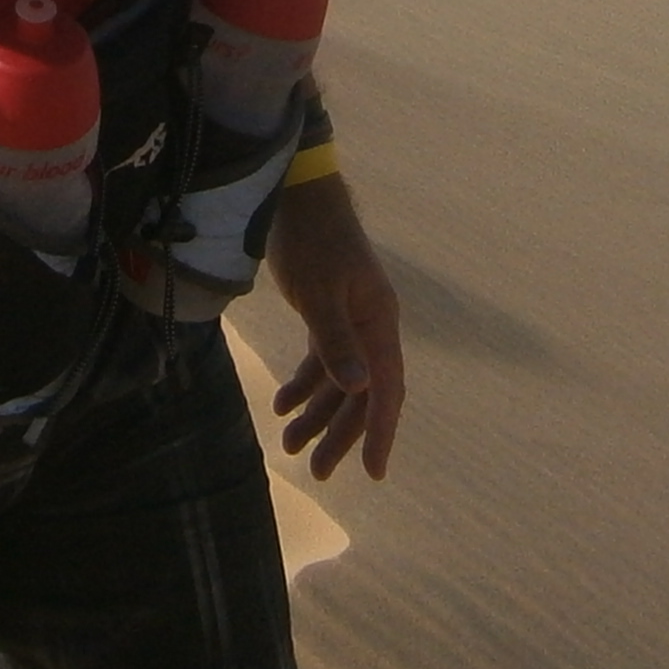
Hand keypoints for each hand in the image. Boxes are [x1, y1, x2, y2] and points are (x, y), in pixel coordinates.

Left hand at [263, 178, 406, 480]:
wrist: (298, 196)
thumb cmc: (313, 241)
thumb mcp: (320, 292)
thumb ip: (337, 341)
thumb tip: (359, 389)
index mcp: (380, 323)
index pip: (386, 389)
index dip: (380, 432)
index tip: (373, 472)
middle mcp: (371, 328)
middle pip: (361, 393)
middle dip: (340, 434)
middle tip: (316, 471)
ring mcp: (350, 321)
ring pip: (339, 381)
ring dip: (317, 414)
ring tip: (289, 446)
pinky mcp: (327, 314)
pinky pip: (321, 361)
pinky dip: (304, 384)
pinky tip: (282, 405)